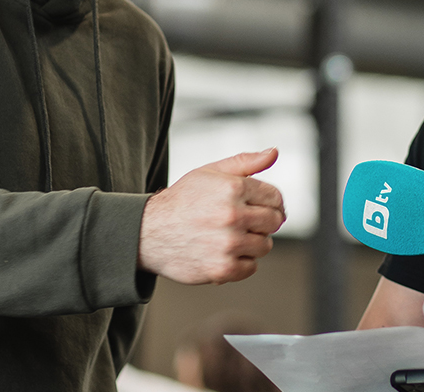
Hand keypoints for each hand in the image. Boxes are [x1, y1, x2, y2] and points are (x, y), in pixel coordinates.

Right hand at [138, 148, 285, 284]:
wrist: (149, 232)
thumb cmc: (182, 200)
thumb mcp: (211, 172)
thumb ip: (245, 162)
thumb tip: (273, 153)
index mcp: (234, 188)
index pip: (275, 198)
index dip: (271, 202)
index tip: (261, 207)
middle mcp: (233, 216)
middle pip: (274, 222)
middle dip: (263, 221)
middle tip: (244, 222)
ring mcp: (229, 244)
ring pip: (265, 245)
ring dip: (252, 242)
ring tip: (231, 236)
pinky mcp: (223, 269)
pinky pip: (251, 267)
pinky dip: (241, 262)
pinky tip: (224, 252)